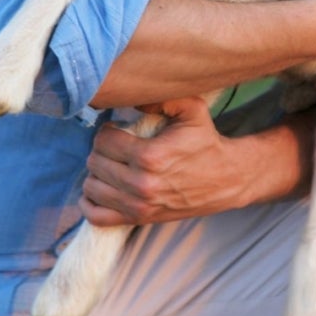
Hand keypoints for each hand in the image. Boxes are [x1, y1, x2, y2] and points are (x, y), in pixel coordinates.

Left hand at [80, 96, 246, 226]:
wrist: (225, 179)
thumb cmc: (205, 141)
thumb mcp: (191, 109)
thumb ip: (161, 98)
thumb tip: (130, 96)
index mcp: (150, 156)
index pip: (104, 141)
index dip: (107, 131)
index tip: (117, 129)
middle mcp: (141, 184)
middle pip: (95, 163)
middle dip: (101, 149)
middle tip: (115, 144)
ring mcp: (138, 205)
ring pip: (92, 187)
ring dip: (97, 172)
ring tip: (111, 163)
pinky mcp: (139, 219)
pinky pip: (97, 216)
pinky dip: (90, 203)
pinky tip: (99, 188)